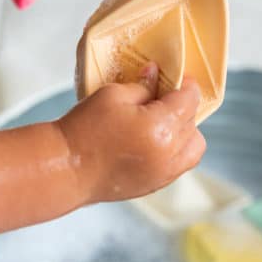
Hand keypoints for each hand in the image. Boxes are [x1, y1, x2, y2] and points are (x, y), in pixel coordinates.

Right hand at [57, 66, 205, 204]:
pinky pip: (180, 165)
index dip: (186, 85)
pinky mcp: (154, 185)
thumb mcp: (113, 95)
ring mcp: (164, 173)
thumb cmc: (86, 129)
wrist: (67, 167)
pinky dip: (177, 150)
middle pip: (193, 123)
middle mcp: (169, 154)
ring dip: (186, 131)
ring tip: (165, 120)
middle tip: (166, 95)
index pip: (189, 100)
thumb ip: (142, 85)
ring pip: (194, 148)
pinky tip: (156, 140)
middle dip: (184, 106)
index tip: (179, 78)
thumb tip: (156, 75)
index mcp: (161, 127)